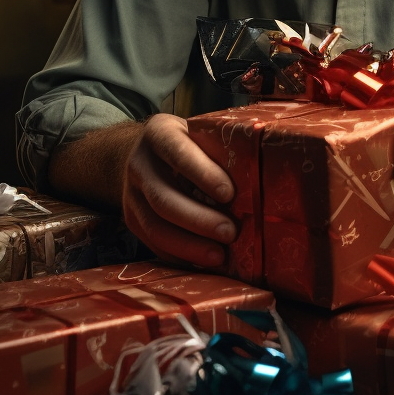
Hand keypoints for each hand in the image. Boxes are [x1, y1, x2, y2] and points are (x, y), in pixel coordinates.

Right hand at [122, 113, 236, 267]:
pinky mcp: (132, 221)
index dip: (203, 174)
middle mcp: (139, 165)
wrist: (140, 154)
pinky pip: (153, 244)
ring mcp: (130, 195)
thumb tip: (263, 176)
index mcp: (158, 134)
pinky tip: (203, 262)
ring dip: (189, 245)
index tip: (229, 193)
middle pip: (164, 199)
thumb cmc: (187, 143)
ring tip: (219, 255)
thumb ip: (219, 148)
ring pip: (155, 227)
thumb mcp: (198, 133)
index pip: (178, 152)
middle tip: (231, 232)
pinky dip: (180, 256)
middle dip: (199, 220)